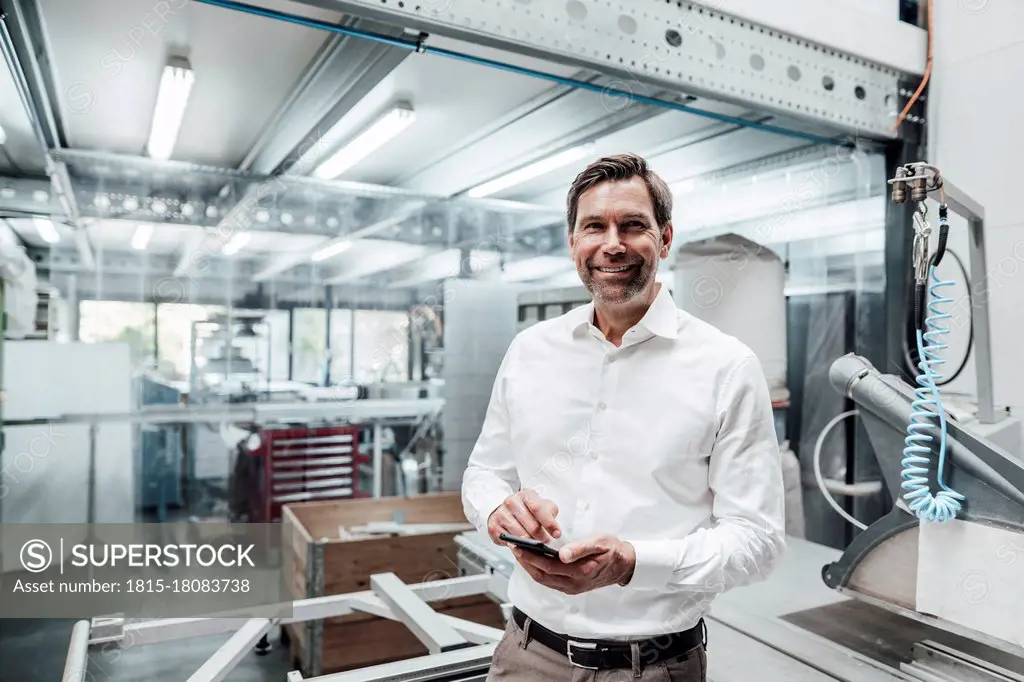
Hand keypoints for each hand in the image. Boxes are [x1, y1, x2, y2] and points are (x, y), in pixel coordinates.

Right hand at [487, 489, 560, 544]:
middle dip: (542, 537)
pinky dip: (519, 547)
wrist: (506, 510)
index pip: (538, 509)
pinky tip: (524, 546)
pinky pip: (510, 541)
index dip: (549, 523)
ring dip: (531, 544)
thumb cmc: (527, 509)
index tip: (557, 534)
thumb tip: (555, 530)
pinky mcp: (494, 527)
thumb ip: (550, 513)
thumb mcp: (542, 506)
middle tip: (547, 542)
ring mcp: (501, 514)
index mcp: (525, 494)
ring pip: (521, 536)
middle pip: (531, 526)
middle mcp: (511, 502)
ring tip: (537, 545)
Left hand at [511, 534, 635, 594]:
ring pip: (544, 580)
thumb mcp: (600, 543)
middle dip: (525, 562)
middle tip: (513, 548)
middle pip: (542, 575)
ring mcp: (572, 587)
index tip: (519, 547)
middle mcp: (574, 584)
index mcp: (581, 572)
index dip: (531, 557)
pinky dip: (538, 570)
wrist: (623, 565)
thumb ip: (580, 548)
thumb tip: (562, 554)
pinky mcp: (570, 587)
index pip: (549, 566)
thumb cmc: (612, 550)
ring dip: (529, 567)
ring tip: (519, 552)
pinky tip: (532, 560)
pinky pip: (549, 581)